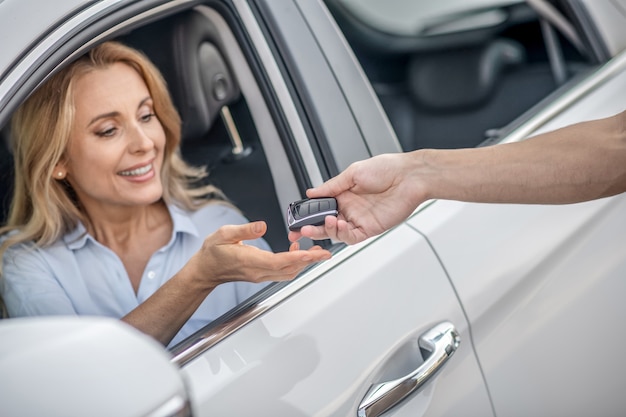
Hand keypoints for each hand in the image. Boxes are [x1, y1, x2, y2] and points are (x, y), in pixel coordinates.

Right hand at [188, 221, 331, 287]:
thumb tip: (262, 225)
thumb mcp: (224, 234)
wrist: (205, 270)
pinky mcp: (261, 274)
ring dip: (303, 263)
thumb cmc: (212, 253)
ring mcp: (260, 275)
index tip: (312, 252)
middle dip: (309, 261)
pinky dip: (294, 262)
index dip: (298, 257)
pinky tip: (296, 250)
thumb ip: (244, 230)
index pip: (279, 261)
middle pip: (289, 269)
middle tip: (324, 252)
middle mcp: (258, 271)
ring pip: (288, 272)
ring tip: (316, 251)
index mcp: (250, 261)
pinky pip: (282, 271)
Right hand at [288, 153, 423, 243]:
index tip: (296, 218)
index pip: (321, 208)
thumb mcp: (353, 173)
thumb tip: (312, 192)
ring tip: (323, 223)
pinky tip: (336, 225)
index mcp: (344, 194)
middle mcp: (350, 208)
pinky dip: (341, 234)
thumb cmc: (387, 169)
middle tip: (298, 231)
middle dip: (310, 228)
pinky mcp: (370, 228)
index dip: (308, 215)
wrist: (410, 176)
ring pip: (336, 232)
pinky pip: (351, 236)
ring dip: (325, 231)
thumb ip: (331, 186)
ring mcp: (360, 219)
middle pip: (325, 223)